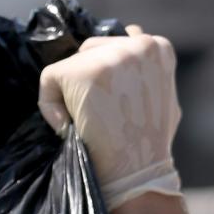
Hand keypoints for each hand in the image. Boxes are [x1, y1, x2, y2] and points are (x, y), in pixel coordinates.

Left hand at [37, 24, 182, 210]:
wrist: (135, 171)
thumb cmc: (148, 145)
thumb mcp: (163, 97)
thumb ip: (146, 72)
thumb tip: (127, 49)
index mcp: (158, 47)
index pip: (121, 43)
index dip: (110, 74)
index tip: (110, 102)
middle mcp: (136, 43)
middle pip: (93, 49)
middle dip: (90, 78)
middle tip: (99, 114)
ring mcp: (108, 55)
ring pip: (72, 64)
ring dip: (72, 90)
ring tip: (88, 120)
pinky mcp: (80, 71)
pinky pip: (50, 78)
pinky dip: (51, 105)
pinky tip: (69, 125)